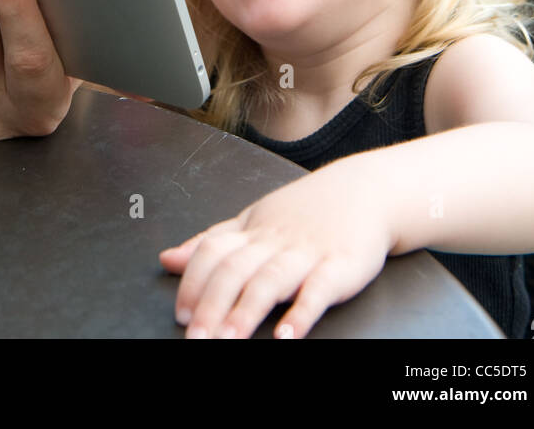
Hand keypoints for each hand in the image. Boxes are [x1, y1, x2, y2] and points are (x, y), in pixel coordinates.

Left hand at [159, 163, 392, 338]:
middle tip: (196, 339)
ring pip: (270, 280)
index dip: (193, 282)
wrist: (366, 191)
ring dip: (247, 312)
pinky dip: (302, 312)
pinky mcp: (340, 266)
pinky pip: (319, 289)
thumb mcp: (253, 221)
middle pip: (235, 270)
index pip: (213, 252)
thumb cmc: (305, 212)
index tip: (181, 314)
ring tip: (229, 341)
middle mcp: (275, 241)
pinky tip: (287, 336)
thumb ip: (212, 242)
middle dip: (212, 306)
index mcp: (252, 231)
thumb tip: (167, 259)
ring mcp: (307, 253)